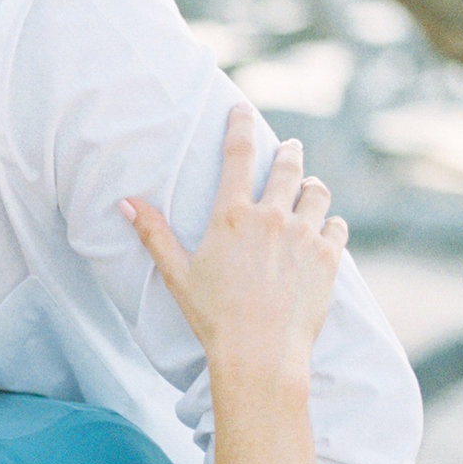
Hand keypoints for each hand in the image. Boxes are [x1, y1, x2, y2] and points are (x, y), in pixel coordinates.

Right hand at [121, 106, 344, 374]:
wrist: (260, 354)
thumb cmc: (214, 317)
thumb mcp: (178, 274)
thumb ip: (154, 234)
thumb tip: (125, 203)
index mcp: (232, 216)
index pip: (237, 155)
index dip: (238, 126)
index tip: (241, 109)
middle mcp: (271, 216)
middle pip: (288, 165)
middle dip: (289, 152)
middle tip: (289, 149)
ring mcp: (304, 235)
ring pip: (318, 191)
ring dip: (312, 187)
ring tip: (309, 189)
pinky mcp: (329, 257)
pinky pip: (337, 226)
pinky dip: (331, 225)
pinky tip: (325, 230)